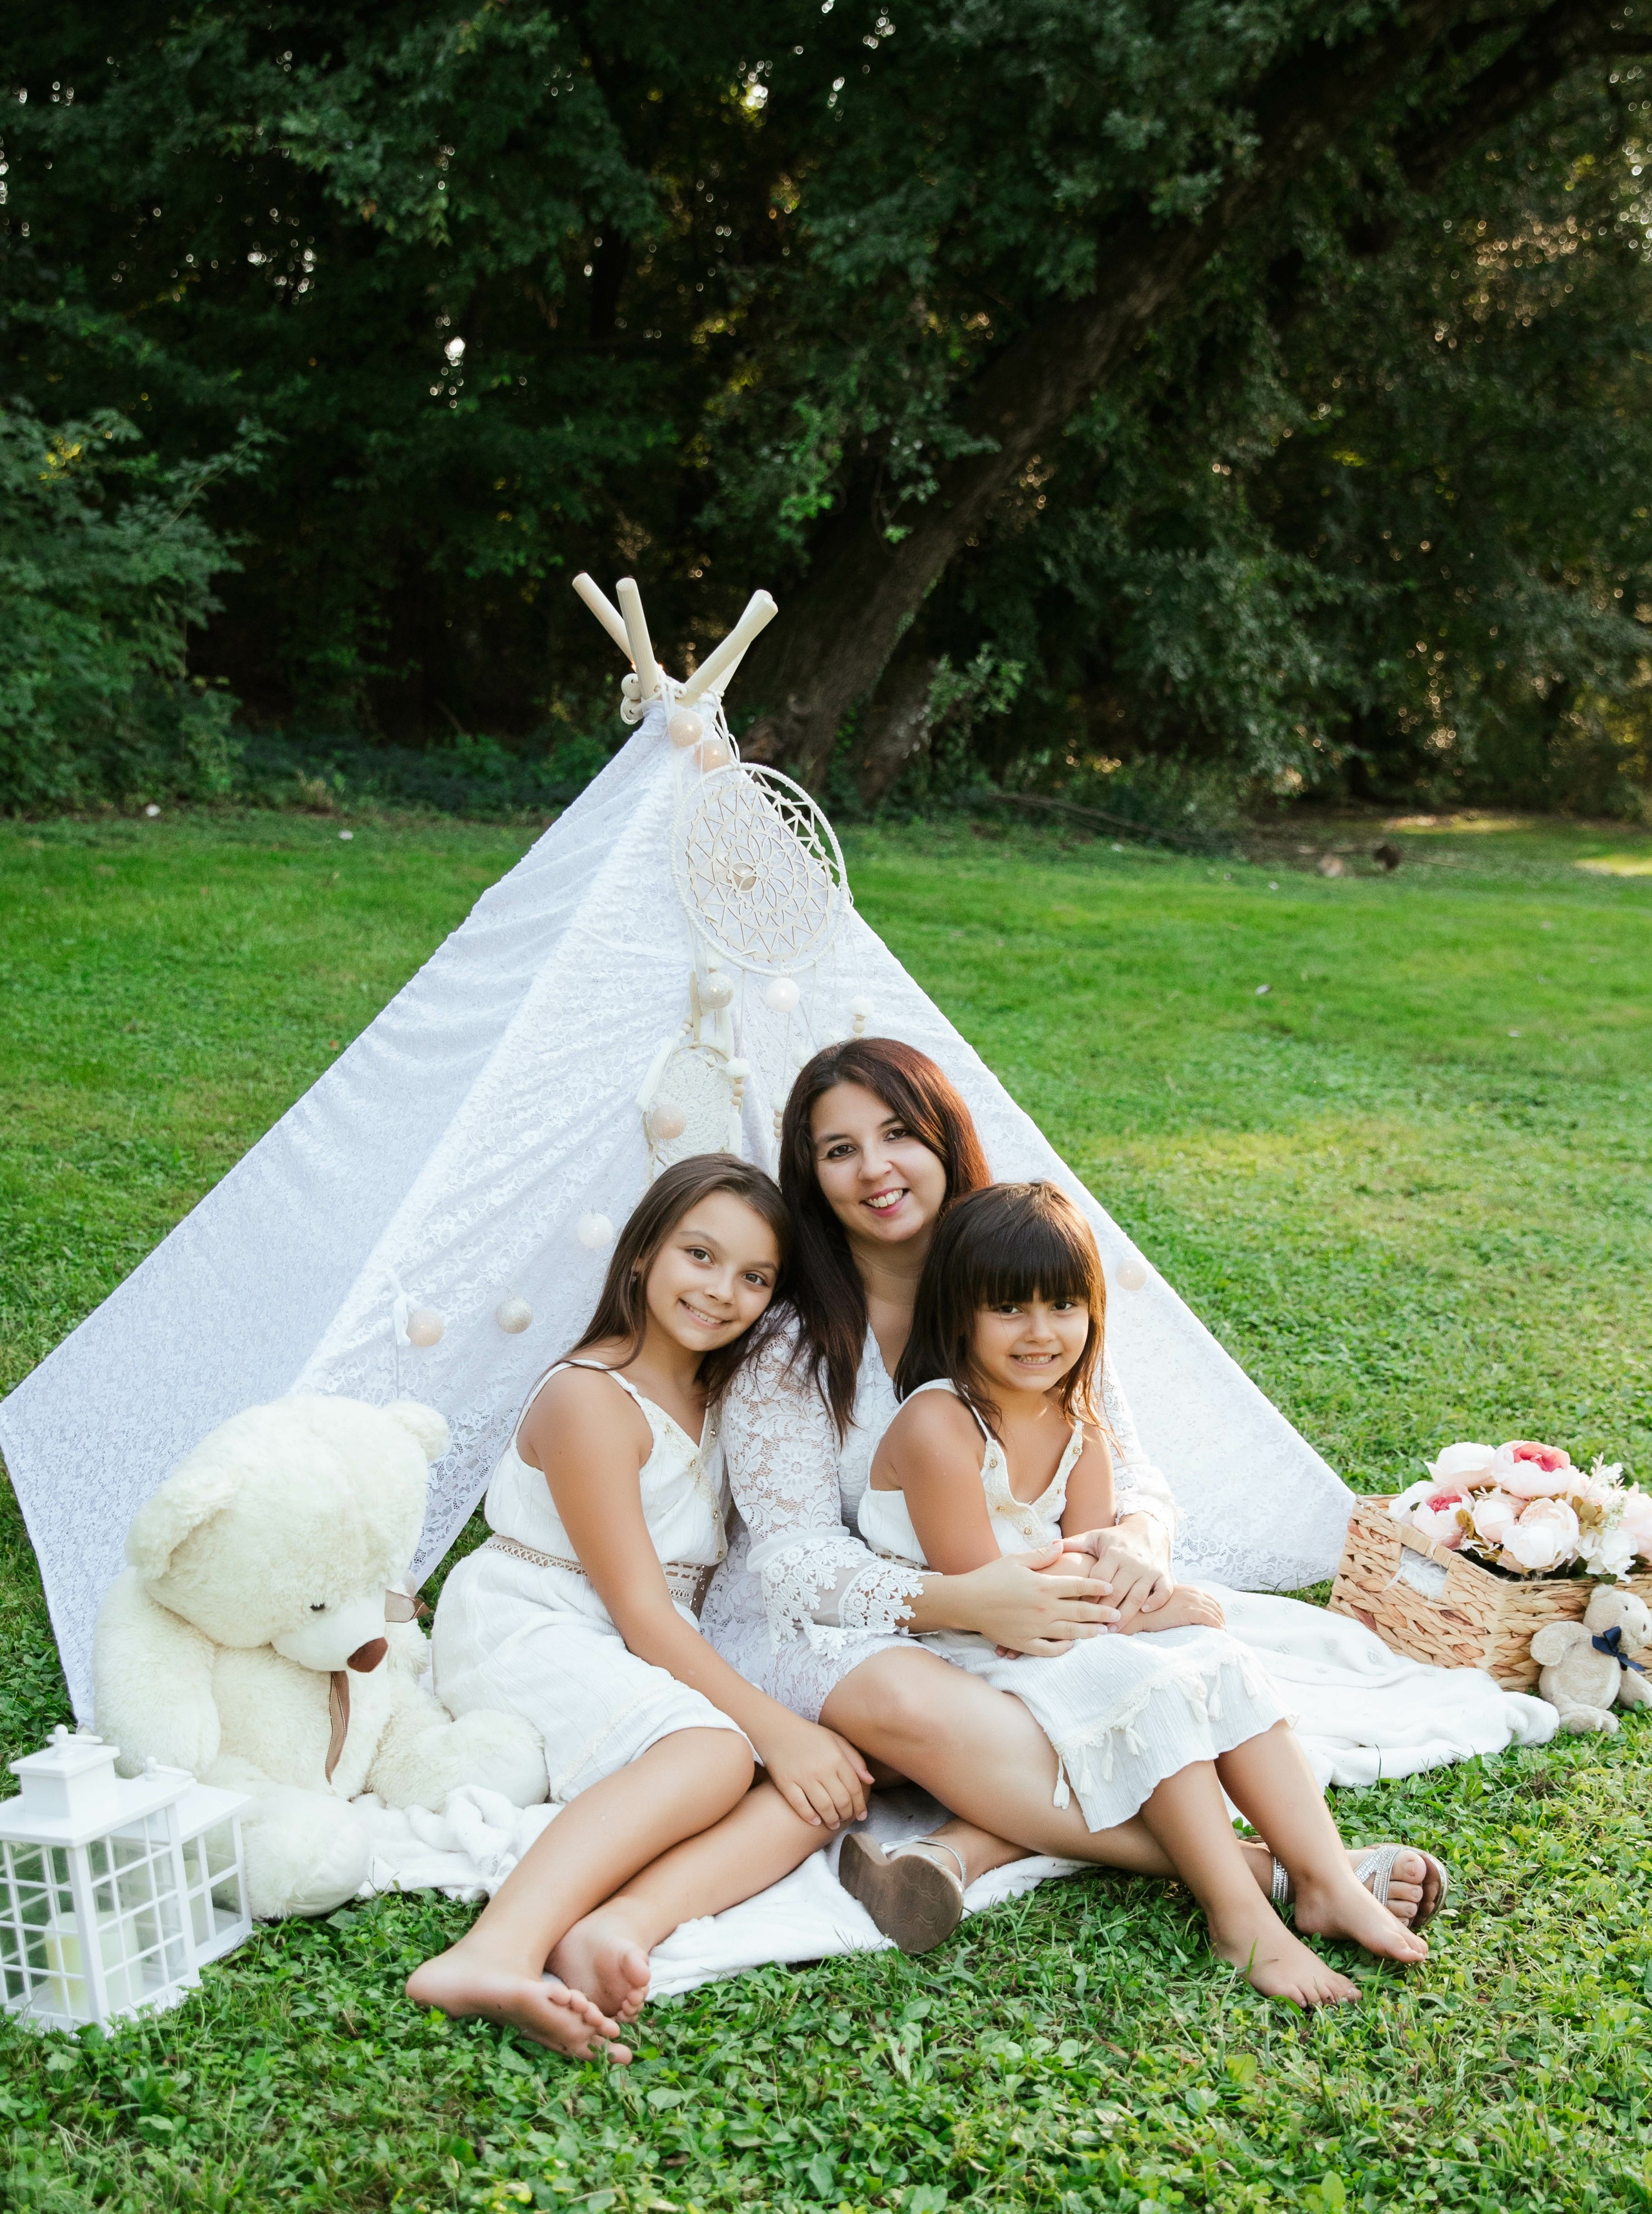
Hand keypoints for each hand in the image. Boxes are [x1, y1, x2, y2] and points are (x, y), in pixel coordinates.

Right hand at [748, 1711, 873, 1828]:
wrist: (777, 1729)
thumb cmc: (809, 1735)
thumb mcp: (836, 1740)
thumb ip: (855, 1759)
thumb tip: (870, 1780)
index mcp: (836, 1757)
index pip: (854, 1788)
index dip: (860, 1805)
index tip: (862, 1815)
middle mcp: (821, 1769)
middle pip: (841, 1800)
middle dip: (847, 1814)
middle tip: (847, 1819)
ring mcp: (803, 1777)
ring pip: (824, 1807)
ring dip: (832, 1819)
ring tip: (834, 1823)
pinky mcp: (786, 1784)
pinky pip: (800, 1806)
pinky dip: (810, 1816)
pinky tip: (816, 1821)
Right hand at [954, 1544, 1121, 1656]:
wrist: (966, 1601)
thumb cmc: (990, 1577)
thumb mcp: (1016, 1560)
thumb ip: (1041, 1555)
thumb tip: (1061, 1545)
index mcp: (1043, 1586)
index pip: (1078, 1586)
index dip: (1097, 1586)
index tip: (1110, 1587)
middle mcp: (1043, 1608)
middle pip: (1080, 1611)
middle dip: (1102, 1612)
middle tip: (1117, 1614)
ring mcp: (1035, 1628)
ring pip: (1070, 1632)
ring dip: (1089, 1632)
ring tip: (1104, 1632)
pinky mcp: (1024, 1643)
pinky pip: (1049, 1649)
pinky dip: (1063, 1649)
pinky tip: (1072, 1646)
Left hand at [1064, 1525, 1172, 1629]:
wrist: (1149, 1528)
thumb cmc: (1116, 1538)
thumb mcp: (1095, 1536)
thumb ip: (1074, 1544)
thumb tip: (1051, 1547)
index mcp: (1113, 1553)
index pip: (1098, 1579)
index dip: (1088, 1596)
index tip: (1078, 1610)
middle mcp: (1132, 1562)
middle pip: (1117, 1591)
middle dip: (1105, 1611)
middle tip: (1094, 1628)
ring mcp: (1150, 1569)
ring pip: (1138, 1596)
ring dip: (1126, 1615)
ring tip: (1113, 1631)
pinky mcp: (1164, 1574)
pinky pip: (1163, 1591)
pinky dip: (1156, 1602)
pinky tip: (1145, 1612)